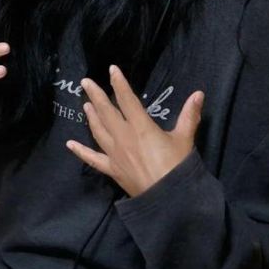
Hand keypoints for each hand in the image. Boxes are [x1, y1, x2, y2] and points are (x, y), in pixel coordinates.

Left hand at [66, 65, 202, 196]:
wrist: (168, 199)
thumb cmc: (177, 167)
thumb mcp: (185, 139)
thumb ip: (189, 115)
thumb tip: (199, 93)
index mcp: (141, 127)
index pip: (127, 100)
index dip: (119, 83)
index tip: (112, 69)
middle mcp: (123, 137)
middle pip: (106, 112)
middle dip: (96, 95)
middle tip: (85, 82)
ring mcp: (115, 154)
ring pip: (98, 131)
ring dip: (91, 117)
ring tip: (86, 105)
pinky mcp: (112, 169)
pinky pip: (93, 159)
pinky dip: (81, 152)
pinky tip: (70, 145)